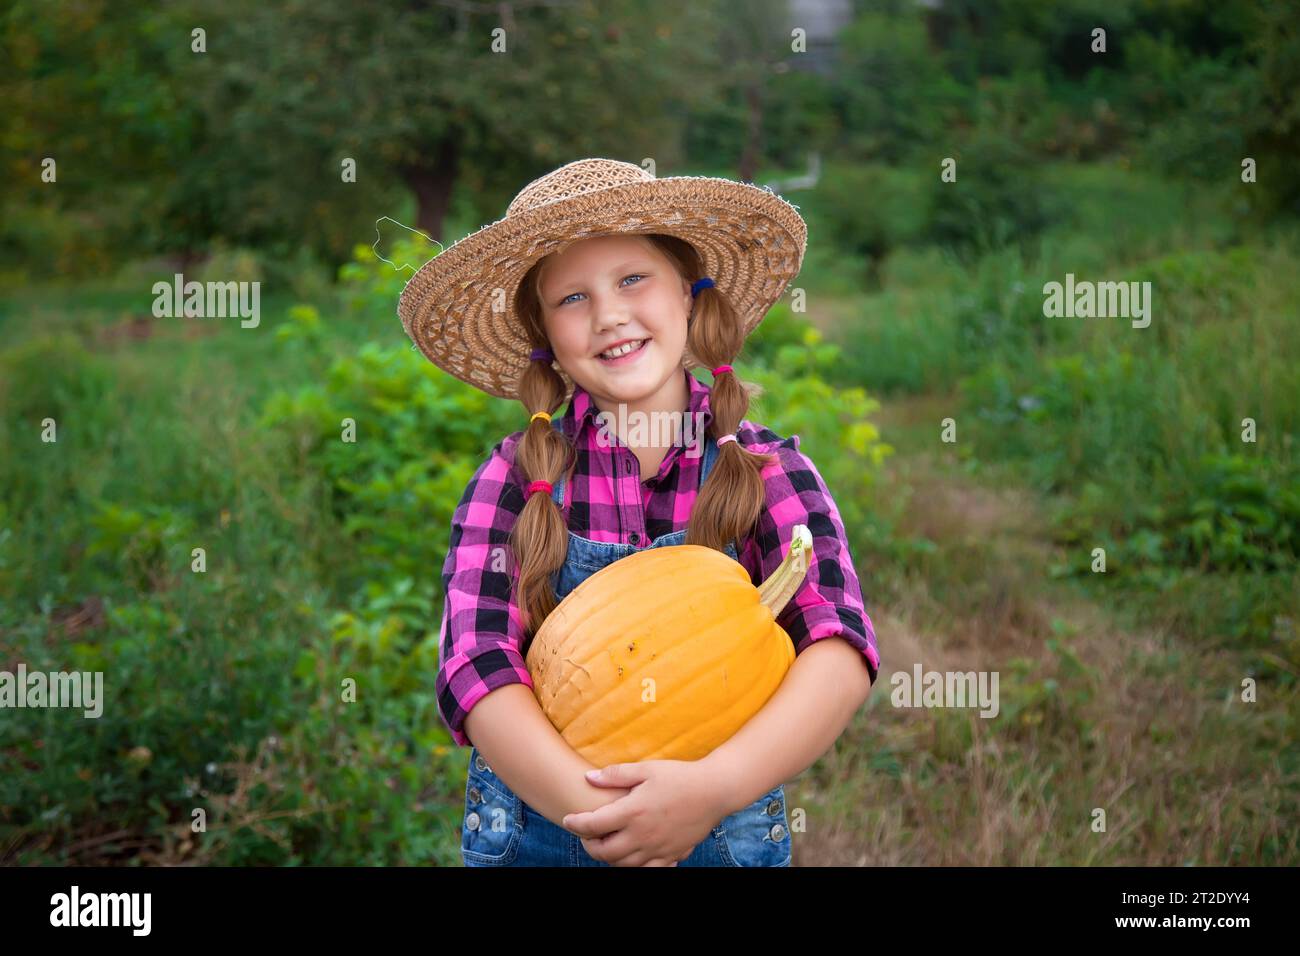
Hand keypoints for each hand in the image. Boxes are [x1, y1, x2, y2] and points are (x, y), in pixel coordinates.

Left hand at [561, 760, 724, 866]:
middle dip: (589, 846)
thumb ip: (616, 774)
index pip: (593, 825)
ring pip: (622, 866)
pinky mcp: (671, 856)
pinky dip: (633, 866)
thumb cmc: (680, 776)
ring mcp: (657, 849)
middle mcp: (642, 835)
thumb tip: (587, 778)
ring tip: (607, 844)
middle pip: (604, 853)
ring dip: (609, 858)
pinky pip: (646, 871)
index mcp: (633, 811)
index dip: (575, 824)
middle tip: (587, 835)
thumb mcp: (647, 769)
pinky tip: (632, 854)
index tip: (568, 820)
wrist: (715, 791)